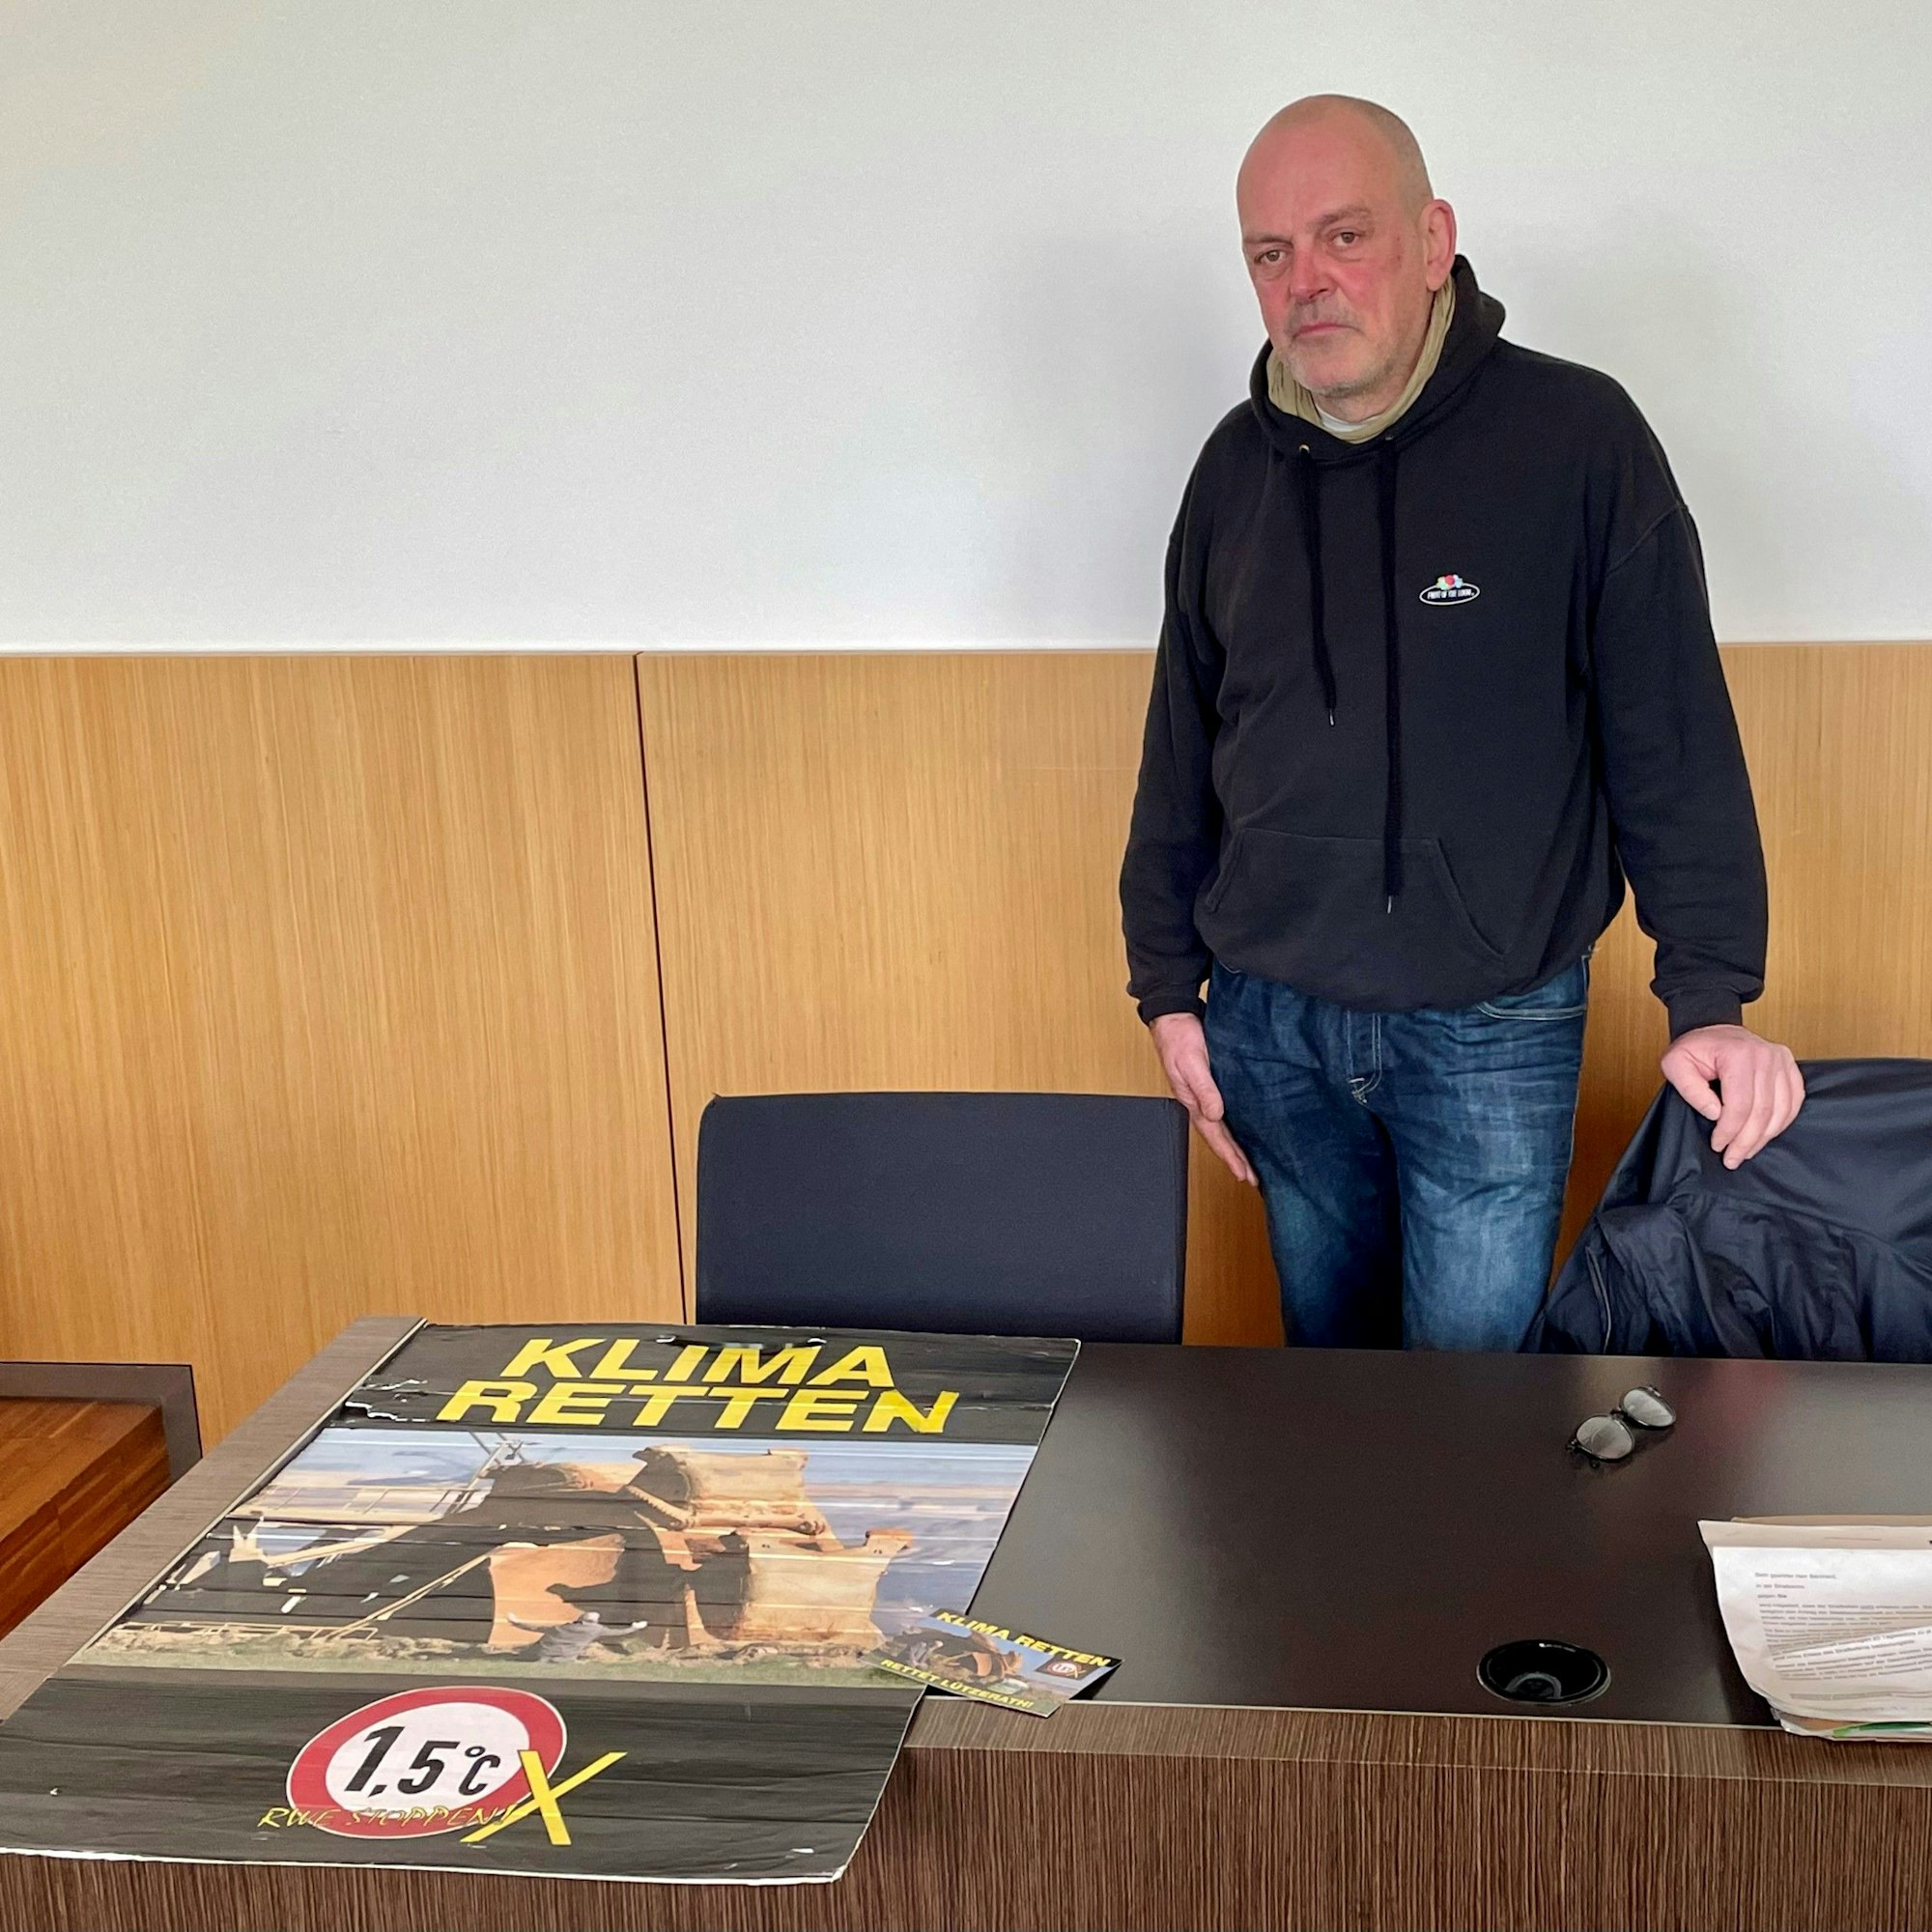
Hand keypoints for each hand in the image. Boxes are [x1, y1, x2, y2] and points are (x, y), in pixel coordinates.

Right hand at [1149, 1012, 1255, 1185]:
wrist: (1173, 1017)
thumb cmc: (1179, 1037)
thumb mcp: (1192, 1062)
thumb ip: (1204, 1088)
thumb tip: (1215, 1114)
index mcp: (1192, 1101)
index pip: (1214, 1136)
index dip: (1229, 1156)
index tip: (1243, 1174)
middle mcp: (1198, 1102)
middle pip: (1219, 1138)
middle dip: (1234, 1159)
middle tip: (1251, 1178)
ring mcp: (1204, 1094)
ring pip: (1221, 1128)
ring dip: (1234, 1147)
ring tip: (1248, 1163)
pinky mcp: (1210, 1084)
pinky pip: (1224, 1112)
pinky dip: (1233, 1127)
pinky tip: (1243, 1130)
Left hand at [1659, 1024, 1804, 1169]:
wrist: (1713, 1029)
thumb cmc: (1695, 1047)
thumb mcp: (1675, 1063)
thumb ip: (1690, 1089)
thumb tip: (1715, 1113)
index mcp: (1739, 1054)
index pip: (1740, 1104)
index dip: (1729, 1131)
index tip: (1717, 1145)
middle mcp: (1766, 1055)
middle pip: (1763, 1111)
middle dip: (1746, 1141)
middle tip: (1733, 1159)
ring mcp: (1781, 1060)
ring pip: (1781, 1110)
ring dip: (1764, 1137)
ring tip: (1747, 1152)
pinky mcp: (1789, 1067)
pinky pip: (1793, 1102)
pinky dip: (1781, 1122)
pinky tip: (1766, 1134)